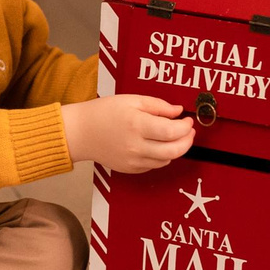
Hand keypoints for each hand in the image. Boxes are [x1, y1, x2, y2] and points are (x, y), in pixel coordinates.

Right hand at [62, 95, 194, 174]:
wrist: (81, 132)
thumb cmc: (103, 112)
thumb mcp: (131, 100)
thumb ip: (158, 105)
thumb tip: (178, 111)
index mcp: (137, 125)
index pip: (172, 131)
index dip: (185, 127)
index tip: (187, 120)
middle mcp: (136, 146)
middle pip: (174, 151)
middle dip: (187, 141)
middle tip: (188, 131)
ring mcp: (133, 160)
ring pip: (166, 160)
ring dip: (176, 149)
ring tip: (174, 137)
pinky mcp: (130, 169)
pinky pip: (154, 165)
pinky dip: (162, 156)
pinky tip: (158, 145)